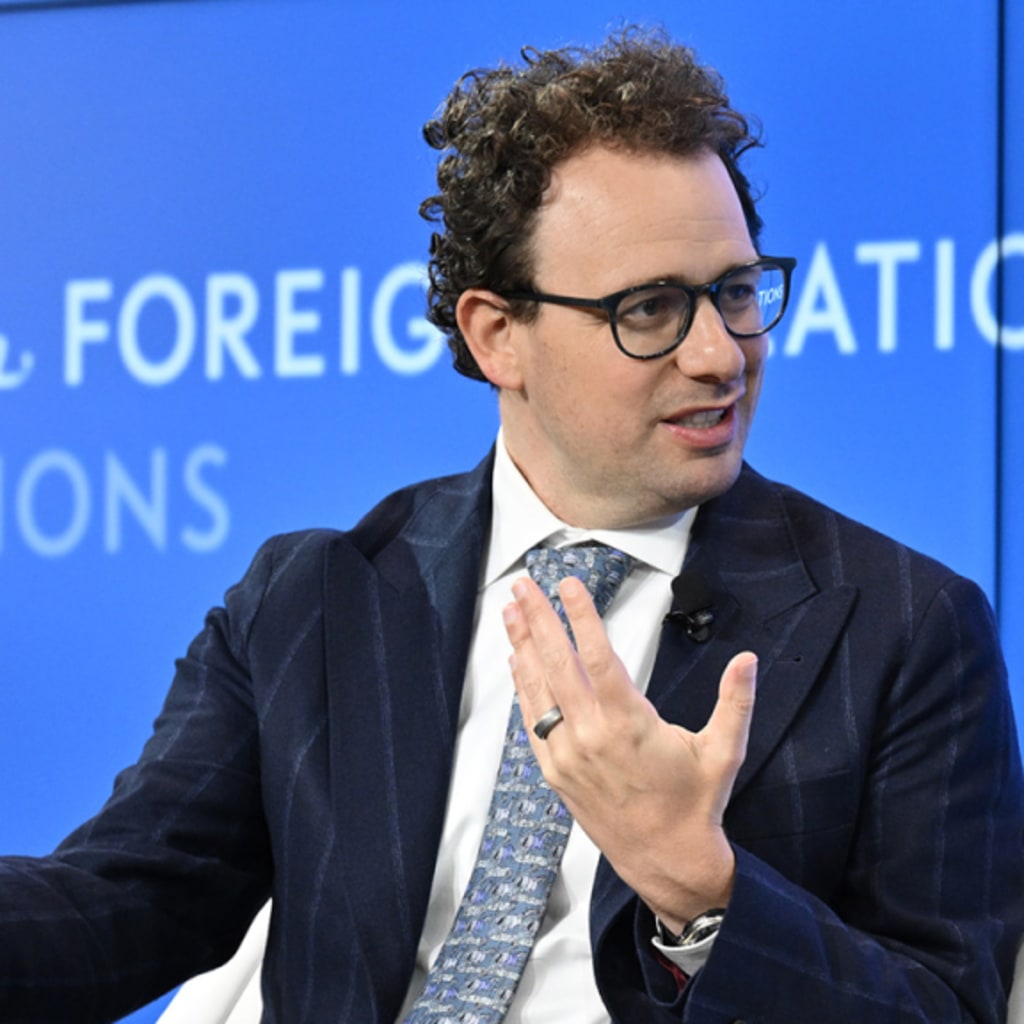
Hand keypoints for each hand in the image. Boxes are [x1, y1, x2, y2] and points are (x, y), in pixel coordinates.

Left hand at [503, 574, 756, 929]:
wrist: (667, 859)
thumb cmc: (695, 803)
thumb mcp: (724, 750)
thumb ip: (735, 701)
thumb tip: (748, 659)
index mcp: (629, 724)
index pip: (596, 656)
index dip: (580, 616)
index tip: (568, 585)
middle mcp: (591, 735)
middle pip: (556, 663)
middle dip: (538, 619)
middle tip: (524, 583)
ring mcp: (567, 754)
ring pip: (537, 688)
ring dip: (522, 644)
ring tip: (512, 609)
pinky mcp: (555, 771)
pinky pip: (531, 720)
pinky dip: (522, 686)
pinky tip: (516, 659)